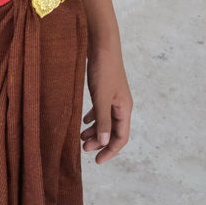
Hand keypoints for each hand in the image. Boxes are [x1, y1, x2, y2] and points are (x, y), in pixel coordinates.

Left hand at [81, 43, 132, 163]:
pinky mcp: (105, 89)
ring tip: (80, 137)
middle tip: (83, 148)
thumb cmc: (104, 69)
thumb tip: (105, 143)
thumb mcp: (102, 97)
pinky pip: (100, 109)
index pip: (121, 137)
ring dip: (95, 130)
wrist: (102, 44)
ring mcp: (113, 97)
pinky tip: (83, 120)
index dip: (110, 151)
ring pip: (105, 120)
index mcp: (124, 108)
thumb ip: (103, 120)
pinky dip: (93, 117)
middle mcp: (121, 104)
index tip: (97, 161)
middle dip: (100, 142)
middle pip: (113, 130)